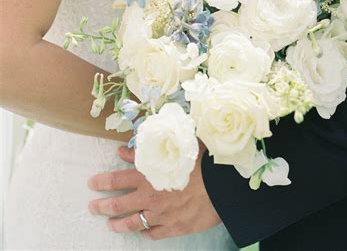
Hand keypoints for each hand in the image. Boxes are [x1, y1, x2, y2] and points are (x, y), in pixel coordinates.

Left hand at [88, 145, 220, 239]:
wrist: (220, 186)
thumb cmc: (199, 162)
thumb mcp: (174, 148)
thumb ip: (147, 149)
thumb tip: (125, 149)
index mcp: (148, 176)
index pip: (117, 180)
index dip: (102, 182)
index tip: (92, 183)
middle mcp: (150, 197)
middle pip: (119, 205)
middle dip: (102, 207)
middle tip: (93, 207)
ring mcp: (160, 215)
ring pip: (132, 223)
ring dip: (119, 224)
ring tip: (110, 225)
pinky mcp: (173, 228)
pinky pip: (153, 233)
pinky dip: (145, 233)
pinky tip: (142, 232)